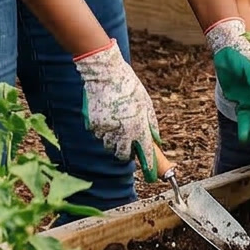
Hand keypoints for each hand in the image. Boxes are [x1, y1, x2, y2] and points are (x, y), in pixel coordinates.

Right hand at [74, 42, 163, 177]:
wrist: (103, 73)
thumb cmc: (128, 85)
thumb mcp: (146, 103)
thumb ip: (151, 125)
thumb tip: (156, 140)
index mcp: (138, 127)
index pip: (146, 155)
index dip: (151, 168)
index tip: (154, 176)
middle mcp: (121, 132)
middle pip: (124, 156)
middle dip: (128, 152)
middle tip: (130, 141)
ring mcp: (105, 130)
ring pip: (110, 146)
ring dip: (115, 141)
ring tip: (118, 122)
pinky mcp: (93, 125)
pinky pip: (100, 135)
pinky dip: (104, 131)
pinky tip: (107, 115)